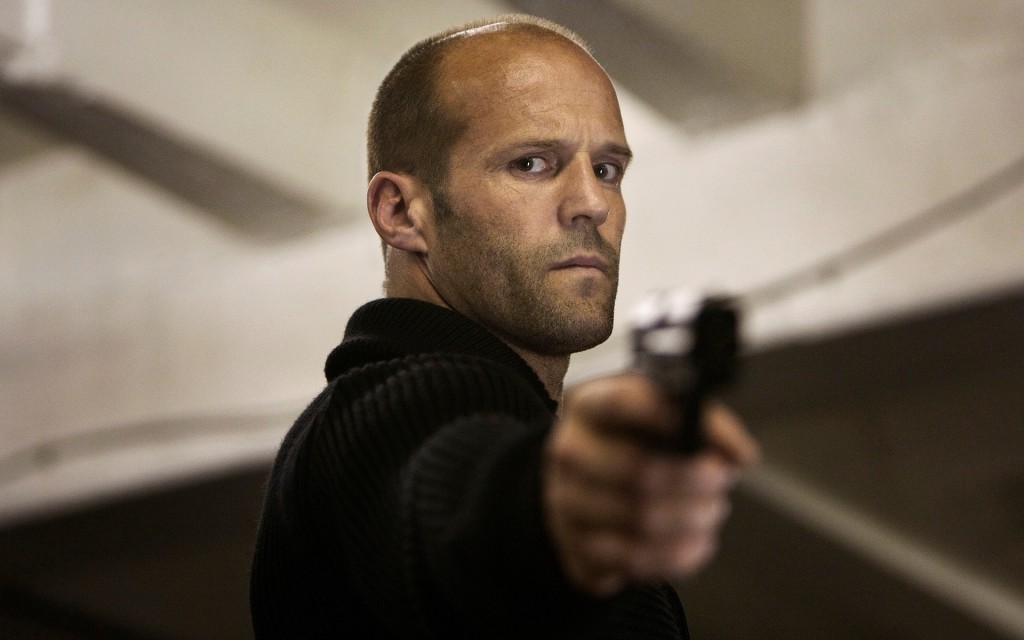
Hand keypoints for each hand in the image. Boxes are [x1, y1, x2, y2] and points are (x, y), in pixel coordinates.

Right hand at [543, 372, 759, 596]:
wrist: (587, 486)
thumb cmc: (634, 443)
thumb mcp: (662, 415)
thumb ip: (704, 422)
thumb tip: (740, 453)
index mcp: (589, 406)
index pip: (622, 404)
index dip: (670, 420)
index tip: (709, 437)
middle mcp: (569, 453)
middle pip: (638, 472)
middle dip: (695, 481)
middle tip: (721, 481)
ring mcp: (566, 504)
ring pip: (640, 522)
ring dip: (693, 520)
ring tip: (713, 511)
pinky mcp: (576, 550)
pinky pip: (634, 561)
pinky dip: (678, 555)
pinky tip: (697, 542)